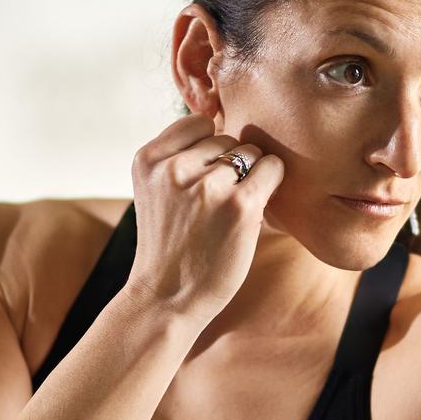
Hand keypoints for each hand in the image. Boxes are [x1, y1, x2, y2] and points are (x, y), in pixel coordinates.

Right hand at [126, 114, 283, 321]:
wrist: (167, 298)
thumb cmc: (169, 245)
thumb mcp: (156, 191)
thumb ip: (179, 156)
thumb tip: (224, 120)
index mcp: (148, 159)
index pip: (198, 123)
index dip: (208, 148)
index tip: (203, 178)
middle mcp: (175, 167)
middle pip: (226, 139)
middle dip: (229, 166)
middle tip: (215, 206)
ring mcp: (208, 186)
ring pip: (250, 153)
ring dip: (250, 177)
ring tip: (229, 211)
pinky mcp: (240, 205)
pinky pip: (272, 169)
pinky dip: (272, 182)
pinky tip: (257, 207)